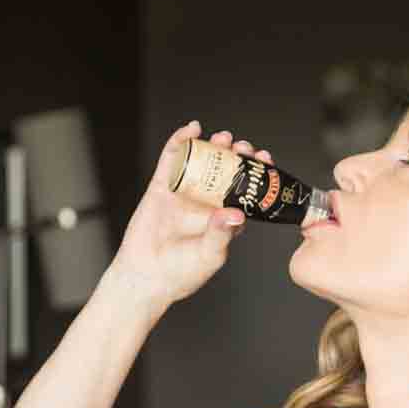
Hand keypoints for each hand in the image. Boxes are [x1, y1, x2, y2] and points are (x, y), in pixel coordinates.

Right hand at [106, 122, 267, 310]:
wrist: (144, 278)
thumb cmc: (180, 274)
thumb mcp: (209, 256)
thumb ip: (222, 234)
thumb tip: (236, 214)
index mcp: (223, 218)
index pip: (245, 190)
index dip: (255, 173)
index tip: (264, 160)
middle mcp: (205, 203)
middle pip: (225, 171)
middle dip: (236, 156)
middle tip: (243, 147)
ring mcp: (184, 193)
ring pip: (201, 162)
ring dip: (212, 146)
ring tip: (222, 139)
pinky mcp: (162, 188)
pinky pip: (171, 161)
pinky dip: (180, 142)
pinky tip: (190, 130)